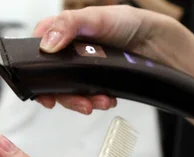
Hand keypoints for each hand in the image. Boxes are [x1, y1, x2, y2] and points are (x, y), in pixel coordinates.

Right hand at [33, 5, 182, 113]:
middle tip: (76, 101)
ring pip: (69, 92)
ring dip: (80, 101)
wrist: (161, 45)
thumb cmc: (130, 23)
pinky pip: (88, 98)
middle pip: (51, 79)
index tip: (39, 87)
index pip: (37, 50)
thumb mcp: (97, 17)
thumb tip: (47, 44)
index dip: (33, 70)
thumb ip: (69, 25)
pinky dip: (95, 102)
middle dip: (62, 94)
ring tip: (98, 101)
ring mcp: (82, 69)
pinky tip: (107, 99)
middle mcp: (70, 52)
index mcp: (63, 31)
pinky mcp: (96, 83)